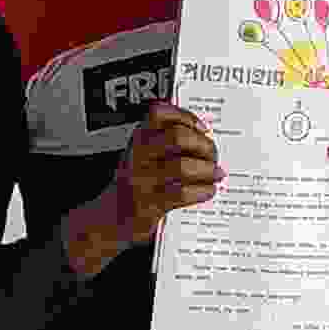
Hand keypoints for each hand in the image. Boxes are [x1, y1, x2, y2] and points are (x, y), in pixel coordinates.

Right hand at [106, 105, 220, 243]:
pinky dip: (202, 191)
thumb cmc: (137, 181)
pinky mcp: (149, 204)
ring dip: (207, 169)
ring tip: (215, 173)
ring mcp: (142, 180)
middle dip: (203, 144)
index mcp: (138, 138)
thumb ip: (169, 139)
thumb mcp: (145, 153)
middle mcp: (138, 155)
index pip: (159, 113)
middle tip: (212, 154)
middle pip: (177, 137)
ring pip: (182, 166)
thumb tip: (204, 132)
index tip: (201, 127)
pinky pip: (182, 193)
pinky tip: (208, 190)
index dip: (185, 117)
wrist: (113, 216)